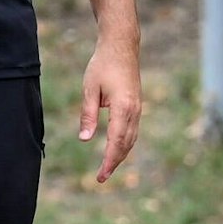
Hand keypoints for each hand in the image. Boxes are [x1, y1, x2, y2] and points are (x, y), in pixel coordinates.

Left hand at [79, 40, 141, 182]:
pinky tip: (117, 149)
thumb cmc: (103, 65)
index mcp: (123, 108)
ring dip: (121, 155)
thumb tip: (84, 140)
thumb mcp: (90, 90)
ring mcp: (138, 109)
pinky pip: (133, 130)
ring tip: (108, 167)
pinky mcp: (137, 105)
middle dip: (114, 163)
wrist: (122, 46)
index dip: (108, 161)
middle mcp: (134, 111)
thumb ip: (87, 115)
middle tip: (101, 178)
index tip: (100, 176)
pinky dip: (125, 144)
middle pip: (126, 145)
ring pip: (131, 139)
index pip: (116, 142)